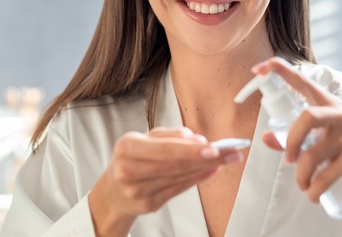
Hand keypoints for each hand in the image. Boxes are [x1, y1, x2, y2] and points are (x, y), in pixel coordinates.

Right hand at [89, 127, 240, 235]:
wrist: (114, 190)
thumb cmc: (132, 159)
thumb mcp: (144, 139)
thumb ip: (170, 136)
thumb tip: (196, 139)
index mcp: (127, 147)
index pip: (164, 149)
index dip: (190, 150)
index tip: (213, 147)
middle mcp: (129, 170)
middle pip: (175, 164)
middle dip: (206, 158)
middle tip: (228, 152)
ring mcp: (138, 191)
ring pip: (179, 178)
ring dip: (205, 168)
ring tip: (224, 159)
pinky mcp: (148, 204)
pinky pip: (177, 190)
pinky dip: (196, 179)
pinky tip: (210, 171)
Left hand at [253, 58, 341, 204]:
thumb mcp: (320, 144)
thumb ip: (293, 140)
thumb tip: (265, 137)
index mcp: (330, 106)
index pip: (305, 82)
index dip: (281, 71)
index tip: (259, 69)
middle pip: (307, 117)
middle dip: (290, 142)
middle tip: (287, 160)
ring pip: (312, 153)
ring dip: (301, 174)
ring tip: (303, 185)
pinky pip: (326, 174)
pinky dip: (314, 188)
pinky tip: (313, 194)